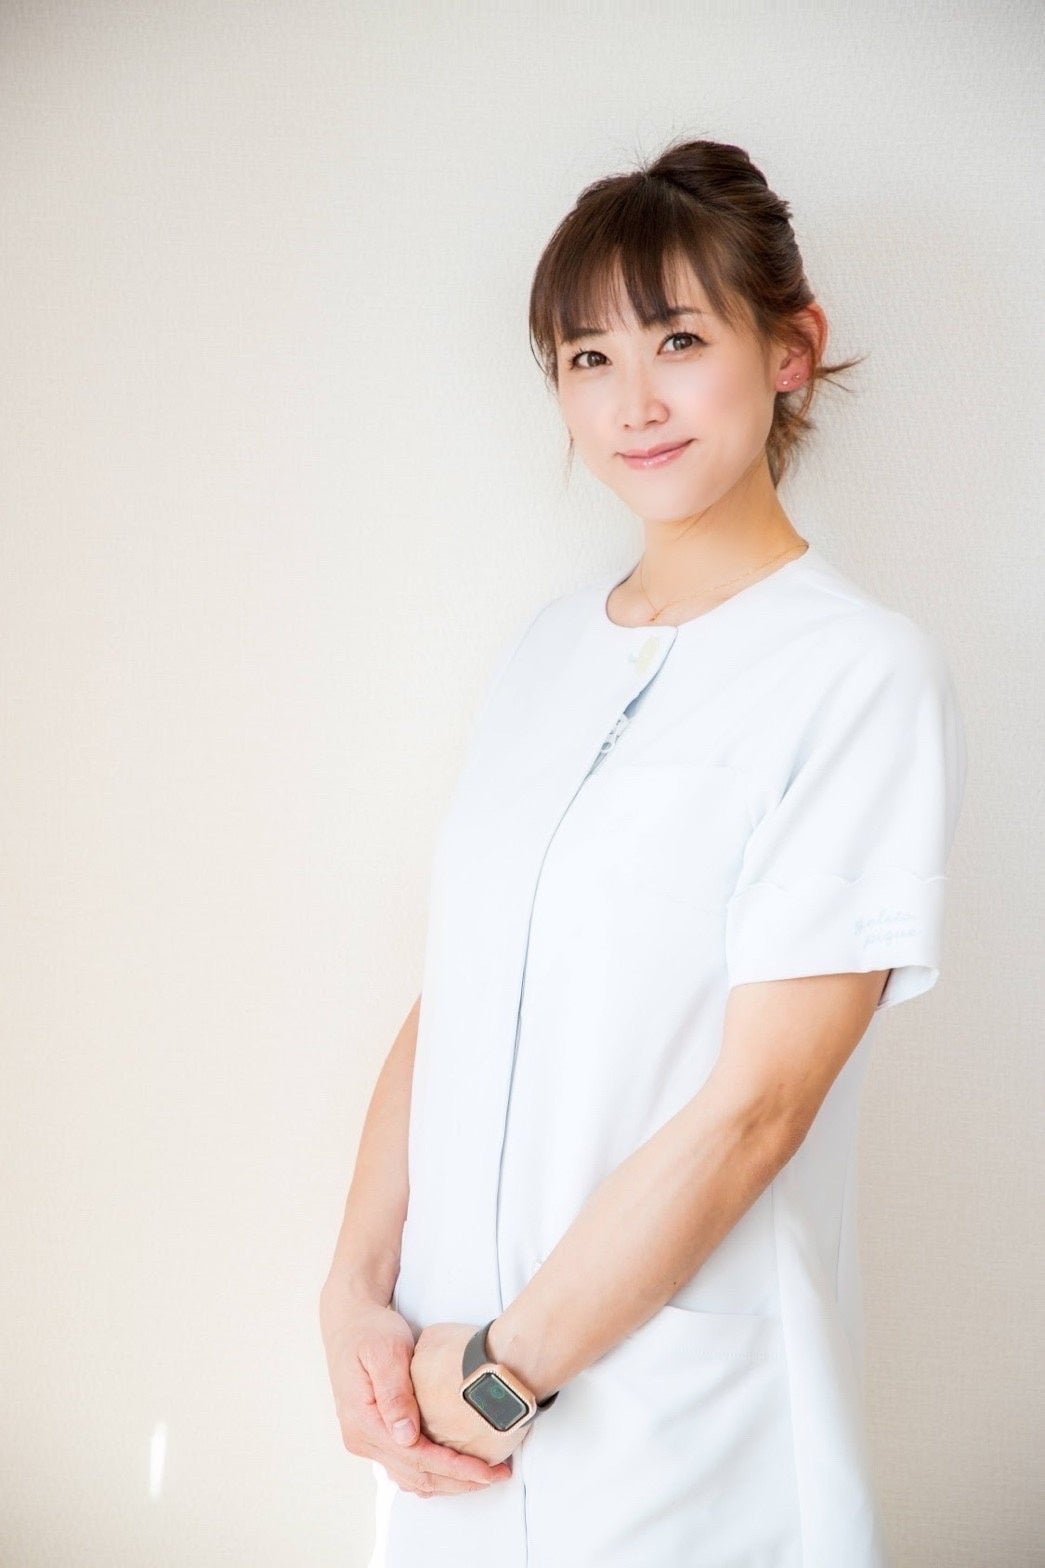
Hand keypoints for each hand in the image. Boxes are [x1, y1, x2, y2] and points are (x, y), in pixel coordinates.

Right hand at [321, 1300, 512, 1498]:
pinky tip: (456, 1468)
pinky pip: (406, 1466)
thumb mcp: (385, 1352)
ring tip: (484, 1475)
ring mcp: (367, 1440)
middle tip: (497, 1475)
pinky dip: (433, 1471)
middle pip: (416, 1475)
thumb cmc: (370, 1330)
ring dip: (448, 1481)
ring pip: (412, 1477)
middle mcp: (363, 1439)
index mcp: (364, 1422)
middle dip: (459, 1481)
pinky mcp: (376, 1435)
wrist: (349, 1321)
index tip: (487, 1471)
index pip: (416, 1458)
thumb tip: (406, 1435)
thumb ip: (394, 1392)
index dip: (455, 1468)